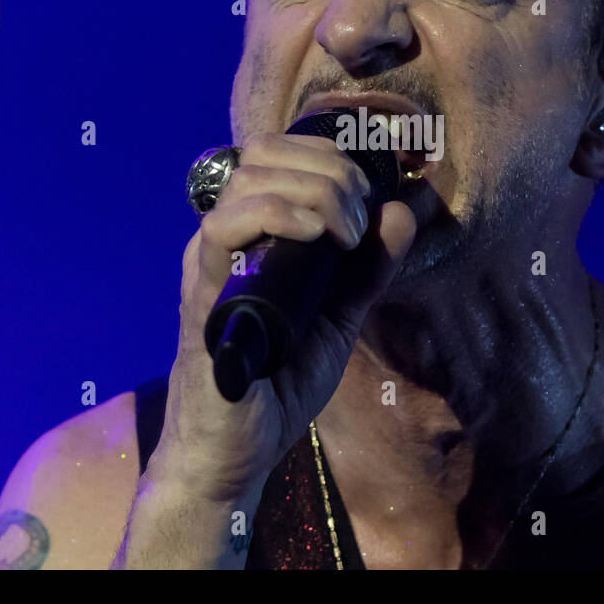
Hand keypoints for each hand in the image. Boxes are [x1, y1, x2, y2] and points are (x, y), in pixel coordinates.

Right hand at [152, 132, 415, 501]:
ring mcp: (210, 263)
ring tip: (343, 235)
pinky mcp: (203, 296)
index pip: (277, 152)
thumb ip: (369, 267)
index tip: (367, 195)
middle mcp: (226, 237)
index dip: (328, 155)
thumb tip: (400, 210)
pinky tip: (316, 236)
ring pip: (246, 180)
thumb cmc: (280, 383)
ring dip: (312, 191)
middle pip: (263, 153)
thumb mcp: (341, 316)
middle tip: (359, 221)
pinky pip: (223, 230)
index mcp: (253, 234)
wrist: (238, 451)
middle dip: (329, 170)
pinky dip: (276, 215)